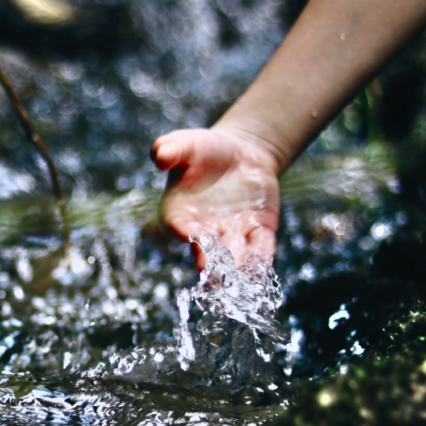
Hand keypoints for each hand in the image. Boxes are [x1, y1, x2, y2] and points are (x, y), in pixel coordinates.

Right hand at [151, 127, 281, 269]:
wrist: (239, 154)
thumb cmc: (203, 149)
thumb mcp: (186, 143)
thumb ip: (170, 149)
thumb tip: (160, 156)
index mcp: (179, 212)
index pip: (178, 225)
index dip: (183, 231)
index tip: (189, 235)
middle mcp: (204, 230)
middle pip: (206, 249)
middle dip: (211, 261)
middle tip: (213, 273)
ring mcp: (232, 233)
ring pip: (235, 254)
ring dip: (238, 268)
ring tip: (241, 282)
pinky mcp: (259, 231)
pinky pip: (261, 247)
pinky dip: (263, 260)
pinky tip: (265, 271)